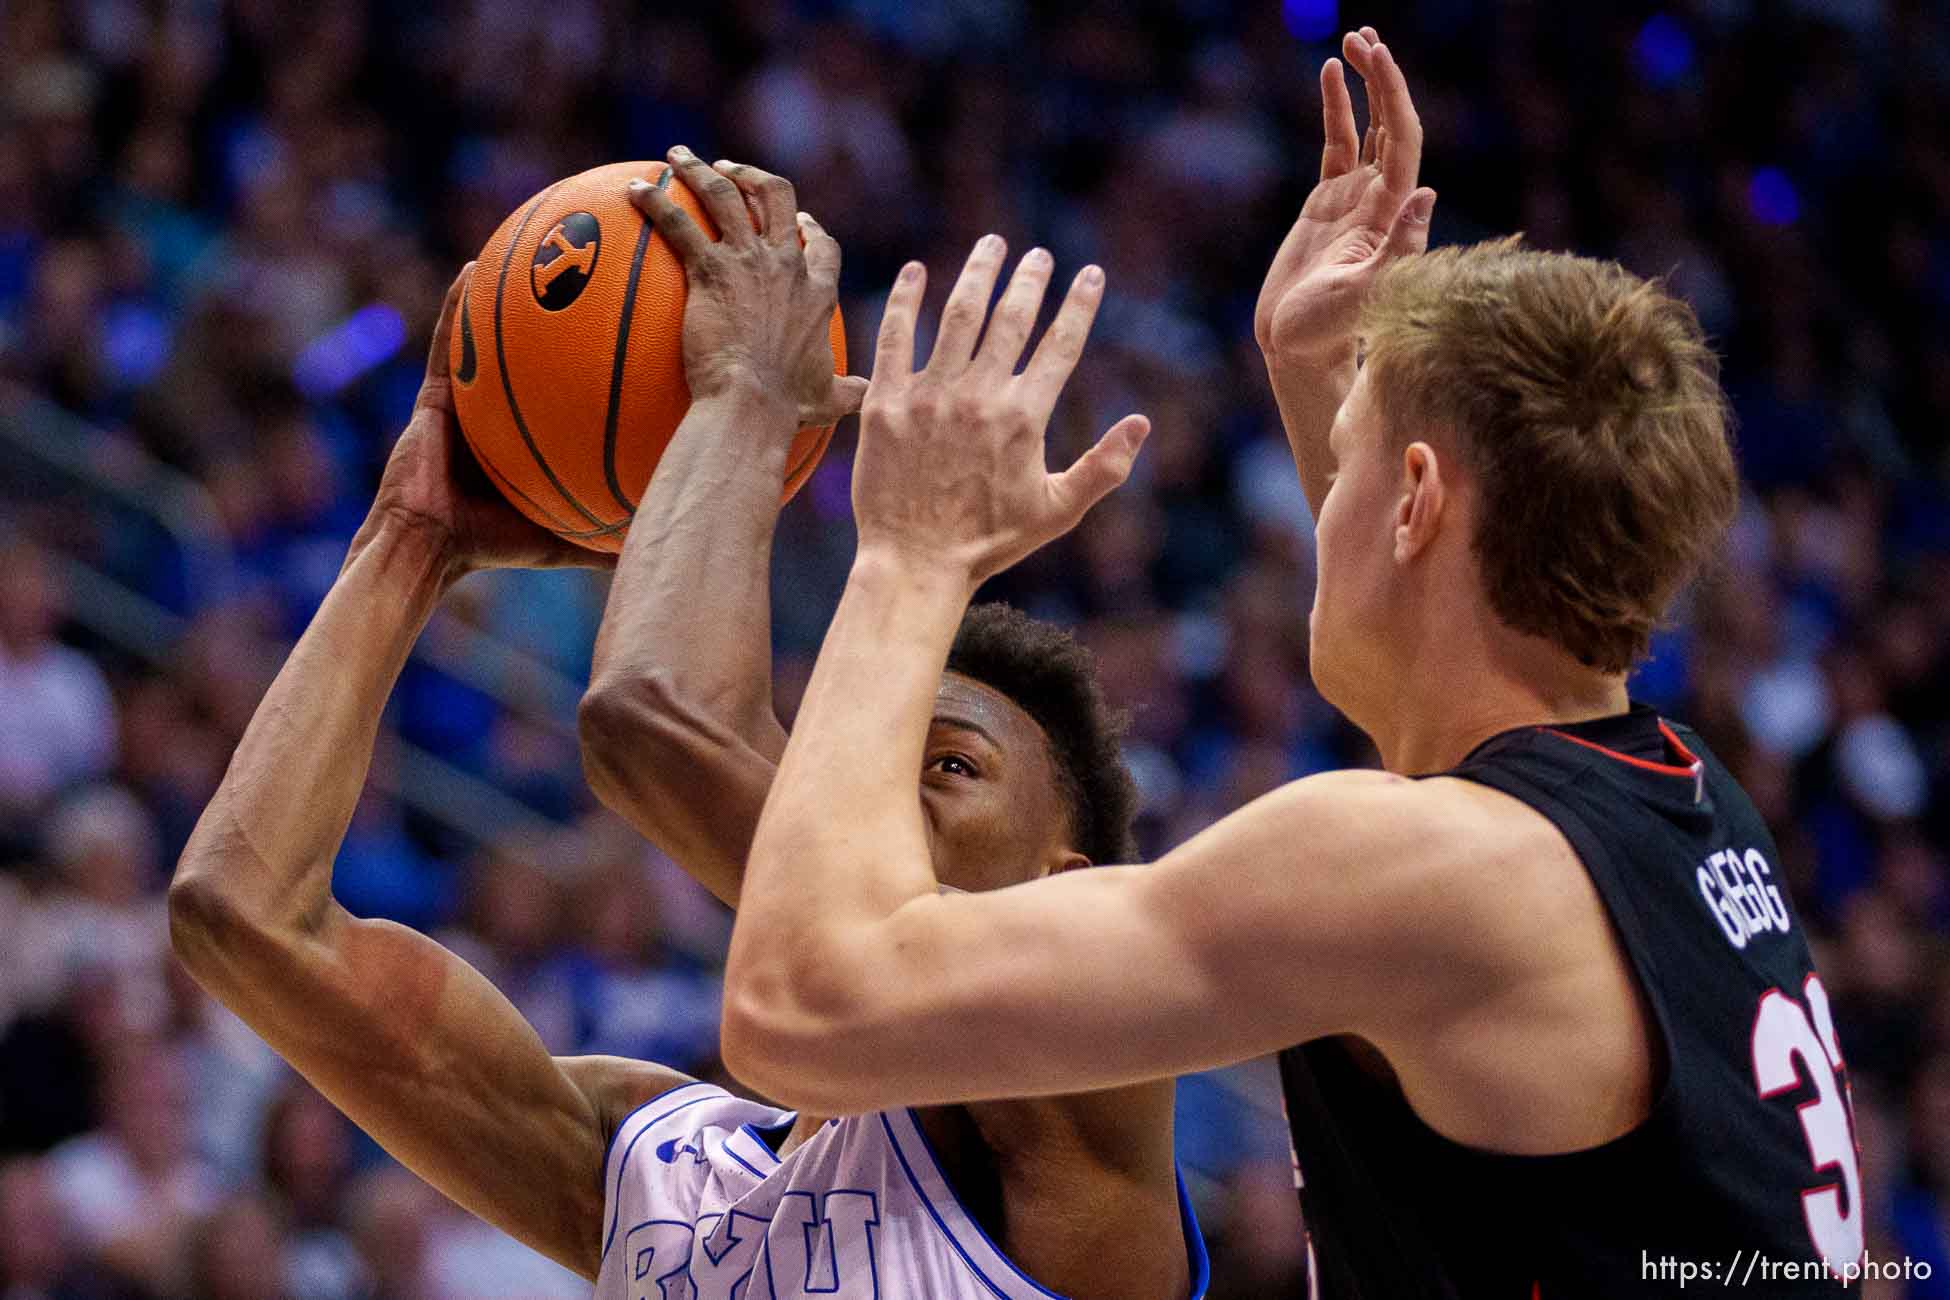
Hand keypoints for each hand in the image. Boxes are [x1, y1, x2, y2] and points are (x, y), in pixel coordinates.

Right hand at [354, 265, 612, 576]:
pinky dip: (455, 303)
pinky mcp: (434, 392)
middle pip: (540, 351)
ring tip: (536, 244)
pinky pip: (447, 338)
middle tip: (597, 269)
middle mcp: (500, 406)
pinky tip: (472, 268)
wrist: (426, 548)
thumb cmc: (490, 547)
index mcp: (529, 433)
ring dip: (510, 289)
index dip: (598, 361)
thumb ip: (606, 534)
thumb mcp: (562, 536)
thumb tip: (660, 534)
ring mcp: (466, 396)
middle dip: (565, 310)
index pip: (569, 390)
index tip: (634, 330)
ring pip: (492, 332)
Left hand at [630, 147, 866, 428]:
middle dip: (752, 177)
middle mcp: (787, 264)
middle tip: (729, 169)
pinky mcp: (710, 268)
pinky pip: (678, 222)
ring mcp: (748, 261)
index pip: (822, 246)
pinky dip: (656, 201)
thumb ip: (848, 391)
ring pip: (724, 195)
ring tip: (678, 157)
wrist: (752, 401)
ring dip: (700, 170)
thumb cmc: (787, 406)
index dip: (810, 227)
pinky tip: (634, 191)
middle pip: (776, 198)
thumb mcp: (829, 398)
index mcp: (818, 291)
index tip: (798, 218)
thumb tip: (866, 396)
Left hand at [853, 236, 1148, 585]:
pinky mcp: (886, 402)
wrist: (915, 562)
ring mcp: (929, 395)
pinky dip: (906, 299)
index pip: (1061, 344)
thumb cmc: (990, 542)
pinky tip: (916, 272)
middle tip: (1039, 255)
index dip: (1079, 304)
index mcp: (1024, 418)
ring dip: (978, 272)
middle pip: (1011, 317)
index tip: (1090, 274)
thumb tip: (1142, 423)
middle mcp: (979, 396)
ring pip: (958, 314)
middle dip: (1031, 278)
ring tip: (991, 245)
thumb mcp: (1057, 511)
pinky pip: (895, 337)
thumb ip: (1104, 466)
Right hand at [1254, 28, 1435, 365]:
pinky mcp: (1328, 202)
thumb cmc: (1327, 331)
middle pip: (1392, 123)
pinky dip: (1336, 109)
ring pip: (1368, 127)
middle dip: (1382, 78)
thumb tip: (1427, 192)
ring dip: (1365, 85)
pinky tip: (1330, 74)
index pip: (1402, 139)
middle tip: (1365, 36)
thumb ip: (1396, 249)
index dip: (1394, 96)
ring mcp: (1356, 197)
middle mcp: (1382, 198)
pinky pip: (1337, 144)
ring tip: (1354, 41)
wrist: (1297, 348)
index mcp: (1392, 212)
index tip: (1378, 58)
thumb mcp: (1362, 294)